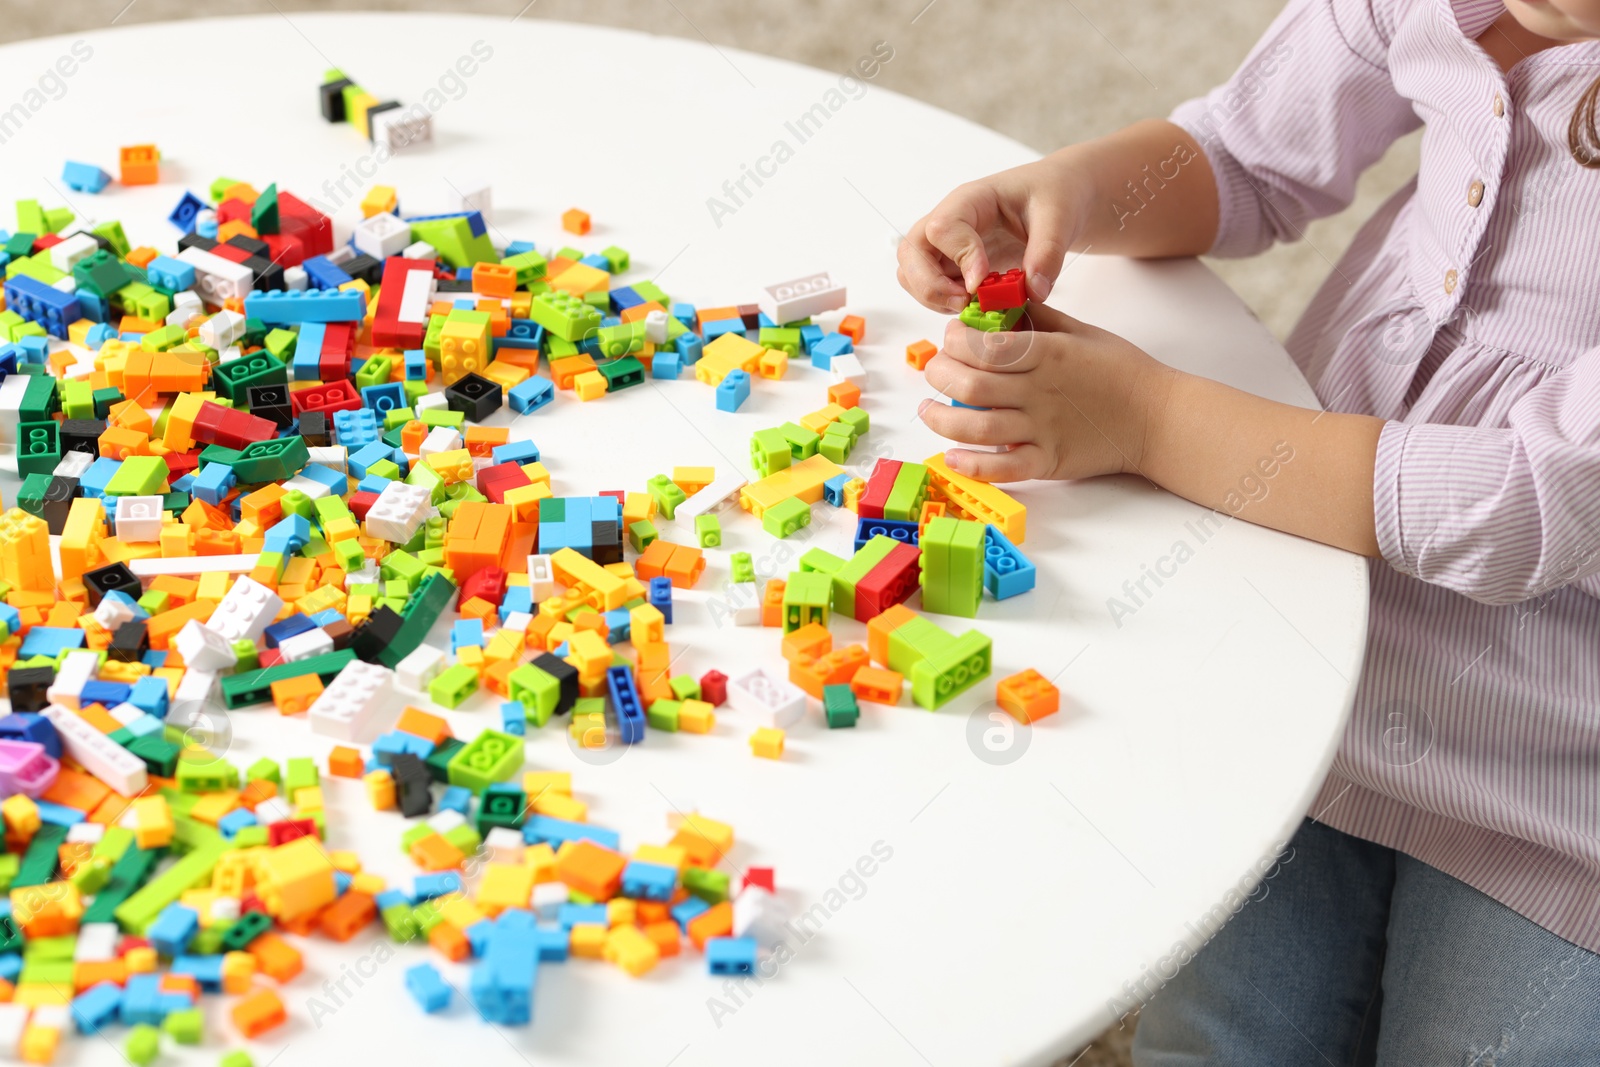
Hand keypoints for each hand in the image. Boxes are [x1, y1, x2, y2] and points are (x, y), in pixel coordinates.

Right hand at [896, 156, 1087, 313]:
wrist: (1057, 200)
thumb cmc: (1054, 195)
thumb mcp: (1060, 216)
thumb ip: (1048, 253)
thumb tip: (1034, 291)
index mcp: (971, 200)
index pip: (942, 228)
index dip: (959, 258)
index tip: (982, 283)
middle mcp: (949, 221)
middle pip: (911, 253)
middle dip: (930, 285)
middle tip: (965, 303)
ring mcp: (946, 246)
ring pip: (912, 274)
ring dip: (933, 297)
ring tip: (971, 305)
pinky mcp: (952, 266)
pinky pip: (929, 288)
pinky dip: (943, 304)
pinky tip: (975, 305)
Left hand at [916, 302, 1175, 482]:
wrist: (1160, 418)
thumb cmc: (1122, 371)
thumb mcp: (1082, 331)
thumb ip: (1040, 316)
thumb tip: (1003, 297)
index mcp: (1048, 354)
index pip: (986, 345)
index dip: (955, 340)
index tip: (950, 337)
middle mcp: (1040, 392)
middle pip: (971, 385)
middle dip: (939, 375)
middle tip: (934, 370)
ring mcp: (1043, 430)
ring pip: (978, 428)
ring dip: (942, 420)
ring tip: (928, 410)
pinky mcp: (1048, 461)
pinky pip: (1002, 468)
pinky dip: (972, 465)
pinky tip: (952, 456)